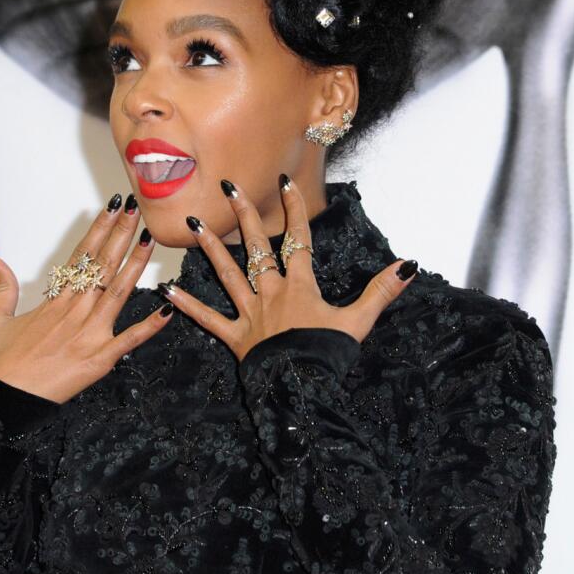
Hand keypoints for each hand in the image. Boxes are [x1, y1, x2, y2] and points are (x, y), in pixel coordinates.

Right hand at [0, 195, 175, 403]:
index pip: (80, 256)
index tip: (110, 209)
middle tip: (135, 208)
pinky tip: (168, 307)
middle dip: (120, 235)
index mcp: (52, 302)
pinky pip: (129, 340)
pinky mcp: (99, 360)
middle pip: (102, 266)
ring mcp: (88, 335)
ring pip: (118, 293)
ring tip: (150, 239)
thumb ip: (2, 288)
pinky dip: (150, 326)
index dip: (98, 230)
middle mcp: (73, 312)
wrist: (2, 400)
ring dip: (136, 265)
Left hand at [161, 175, 416, 361]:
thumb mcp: (359, 322)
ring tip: (193, 224)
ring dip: (211, 249)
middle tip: (229, 188)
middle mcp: (271, 293)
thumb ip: (381, 291)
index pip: (298, 240)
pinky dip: (188, 306)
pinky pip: (208, 319)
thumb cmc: (327, 356)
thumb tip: (408, 265)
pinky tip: (166, 291)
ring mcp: (250, 314)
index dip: (294, 211)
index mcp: (300, 287)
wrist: (300, 390)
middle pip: (257, 248)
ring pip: (228, 275)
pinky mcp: (235, 337)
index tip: (285, 183)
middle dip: (244, 216)